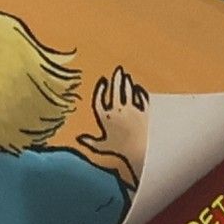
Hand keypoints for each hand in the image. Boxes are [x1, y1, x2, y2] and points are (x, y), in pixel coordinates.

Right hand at [79, 66, 150, 186]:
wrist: (140, 153)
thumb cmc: (120, 151)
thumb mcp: (102, 147)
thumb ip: (90, 142)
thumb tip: (79, 139)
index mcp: (106, 118)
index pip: (100, 100)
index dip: (100, 90)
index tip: (103, 81)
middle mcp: (117, 111)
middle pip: (115, 90)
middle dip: (116, 79)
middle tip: (118, 70)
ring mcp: (131, 110)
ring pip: (128, 91)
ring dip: (127, 83)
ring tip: (126, 77)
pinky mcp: (144, 111)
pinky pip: (141, 98)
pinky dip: (140, 93)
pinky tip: (138, 89)